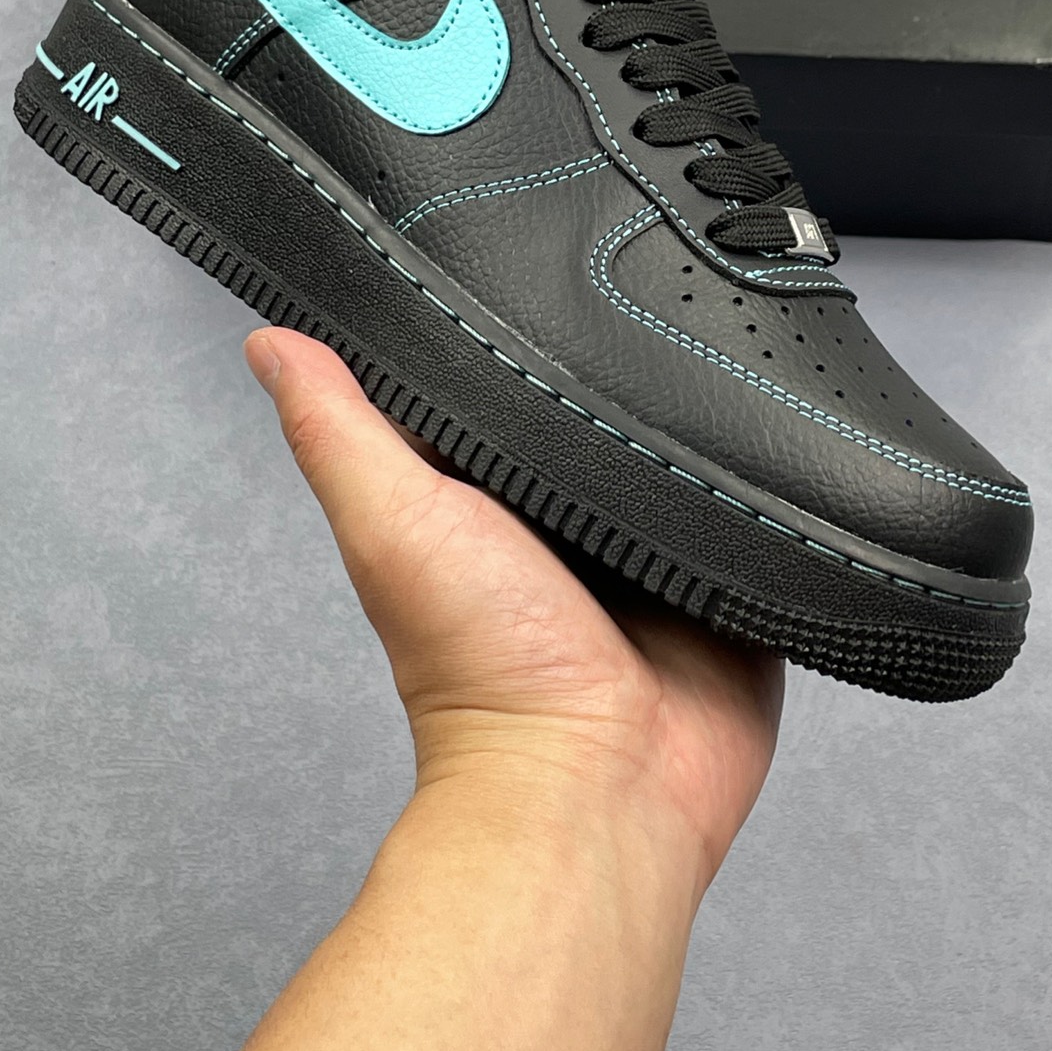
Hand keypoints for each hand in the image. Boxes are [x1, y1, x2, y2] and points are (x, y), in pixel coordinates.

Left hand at [244, 327, 782, 894]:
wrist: (598, 785)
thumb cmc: (484, 672)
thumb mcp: (393, 525)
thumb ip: (337, 432)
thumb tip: (272, 345)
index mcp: (492, 496)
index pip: (506, 386)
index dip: (516, 332)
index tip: (531, 265)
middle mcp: (576, 519)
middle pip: (608, 409)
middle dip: (628, 364)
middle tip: (648, 301)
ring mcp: (660, 549)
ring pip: (691, 450)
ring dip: (706, 419)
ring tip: (724, 359)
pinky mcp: (734, 577)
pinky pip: (763, 508)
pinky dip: (768, 480)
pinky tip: (779, 438)